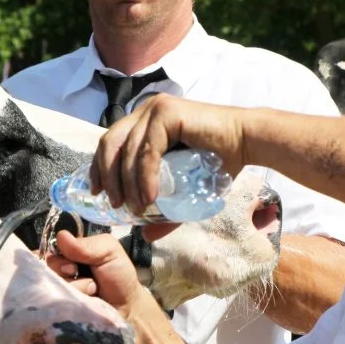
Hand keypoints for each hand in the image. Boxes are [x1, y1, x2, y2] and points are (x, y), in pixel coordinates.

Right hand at [46, 231, 152, 317]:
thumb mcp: (109, 251)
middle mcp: (58, 272)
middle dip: (65, 271)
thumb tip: (61, 236)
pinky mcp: (59, 309)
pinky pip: (54, 303)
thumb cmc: (118, 276)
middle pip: (46, 268)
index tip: (73, 264)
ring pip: (51, 285)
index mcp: (68, 253)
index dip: (58, 257)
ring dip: (75, 288)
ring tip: (92, 291)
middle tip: (84, 276)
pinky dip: (71, 302)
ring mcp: (57, 292)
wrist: (127, 307)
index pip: (49, 250)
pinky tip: (85, 302)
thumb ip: (87, 244)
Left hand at [90, 95, 247, 215]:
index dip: (98, 168)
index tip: (97, 193)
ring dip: (127, 183)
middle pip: (110, 144)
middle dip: (106, 176)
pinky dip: (145, 176)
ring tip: (135, 208)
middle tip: (114, 204)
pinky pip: (148, 150)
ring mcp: (156, 110)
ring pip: (127, 150)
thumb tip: (145, 233)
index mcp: (144, 122)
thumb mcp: (184, 188)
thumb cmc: (220, 161)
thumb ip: (164, 208)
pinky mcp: (168, 114)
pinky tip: (149, 197)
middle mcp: (146, 111)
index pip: (110, 143)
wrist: (247, 142)